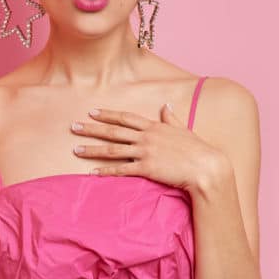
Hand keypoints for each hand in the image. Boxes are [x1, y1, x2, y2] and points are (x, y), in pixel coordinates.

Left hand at [71, 103, 224, 191]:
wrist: (205, 166)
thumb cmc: (196, 149)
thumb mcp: (183, 129)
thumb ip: (170, 118)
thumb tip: (165, 105)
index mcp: (154, 126)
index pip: (126, 118)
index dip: (108, 115)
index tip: (92, 112)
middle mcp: (146, 136)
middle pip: (113, 131)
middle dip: (91, 129)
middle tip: (73, 127)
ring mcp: (145, 152)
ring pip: (113, 149)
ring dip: (92, 149)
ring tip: (76, 149)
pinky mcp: (146, 168)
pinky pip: (121, 169)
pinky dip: (105, 171)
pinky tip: (91, 173)